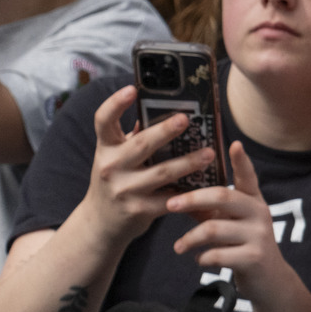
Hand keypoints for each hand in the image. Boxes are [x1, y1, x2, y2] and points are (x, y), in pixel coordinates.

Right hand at [76, 86, 218, 244]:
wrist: (101, 223)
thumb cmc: (116, 181)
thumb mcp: (116, 157)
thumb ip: (133, 137)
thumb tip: (157, 109)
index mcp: (106, 147)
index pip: (103, 120)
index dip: (115, 103)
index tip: (132, 89)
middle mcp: (111, 167)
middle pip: (140, 145)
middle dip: (165, 131)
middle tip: (186, 119)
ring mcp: (124, 190)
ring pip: (162, 173)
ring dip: (188, 163)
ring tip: (209, 153)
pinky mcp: (139, 210)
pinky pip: (169, 198)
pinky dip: (189, 192)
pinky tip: (206, 185)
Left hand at [168, 142, 302, 299]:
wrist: (269, 281)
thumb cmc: (242, 245)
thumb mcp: (231, 223)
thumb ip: (212, 210)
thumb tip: (176, 196)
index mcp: (253, 201)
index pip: (247, 177)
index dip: (241, 161)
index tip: (234, 143)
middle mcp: (259, 213)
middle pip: (222, 197)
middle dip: (192, 199)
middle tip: (169, 204)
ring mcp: (259, 235)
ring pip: (214, 228)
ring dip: (190, 238)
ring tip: (178, 247)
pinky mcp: (255, 258)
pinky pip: (218, 254)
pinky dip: (202, 257)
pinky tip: (199, 260)